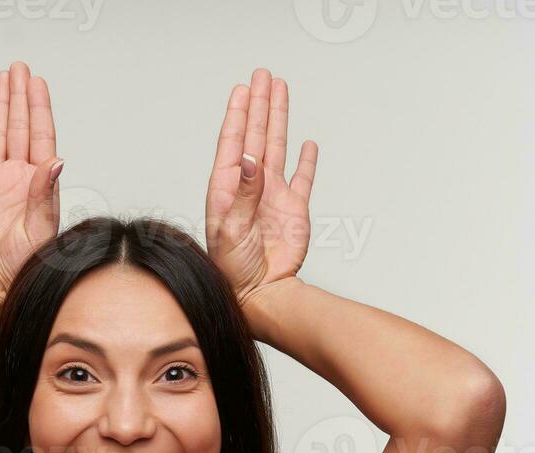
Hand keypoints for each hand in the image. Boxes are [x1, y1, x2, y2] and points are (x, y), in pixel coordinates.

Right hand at [0, 61, 63, 298]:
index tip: (37, 83)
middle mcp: (16, 179)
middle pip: (20, 128)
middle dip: (20, 97)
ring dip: (1, 106)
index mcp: (37, 186)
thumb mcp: (40, 229)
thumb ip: (45, 193)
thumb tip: (57, 159)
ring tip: (3, 78)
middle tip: (19, 68)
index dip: (39, 108)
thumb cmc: (20, 266)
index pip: (41, 137)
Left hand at [204, 68, 317, 308]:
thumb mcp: (231, 230)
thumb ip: (243, 194)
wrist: (260, 294)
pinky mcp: (294, 210)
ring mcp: (273, 197)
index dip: (238, 115)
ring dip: (278, 120)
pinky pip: (302, 178)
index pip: (234, 143)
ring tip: (280, 92)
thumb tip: (251, 160)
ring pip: (276, 148)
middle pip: (255, 136)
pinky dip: (305, 161)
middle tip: (263, 76)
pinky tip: (306, 144)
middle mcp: (250, 188)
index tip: (243, 89)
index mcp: (228, 189)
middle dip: (259, 105)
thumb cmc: (233, 269)